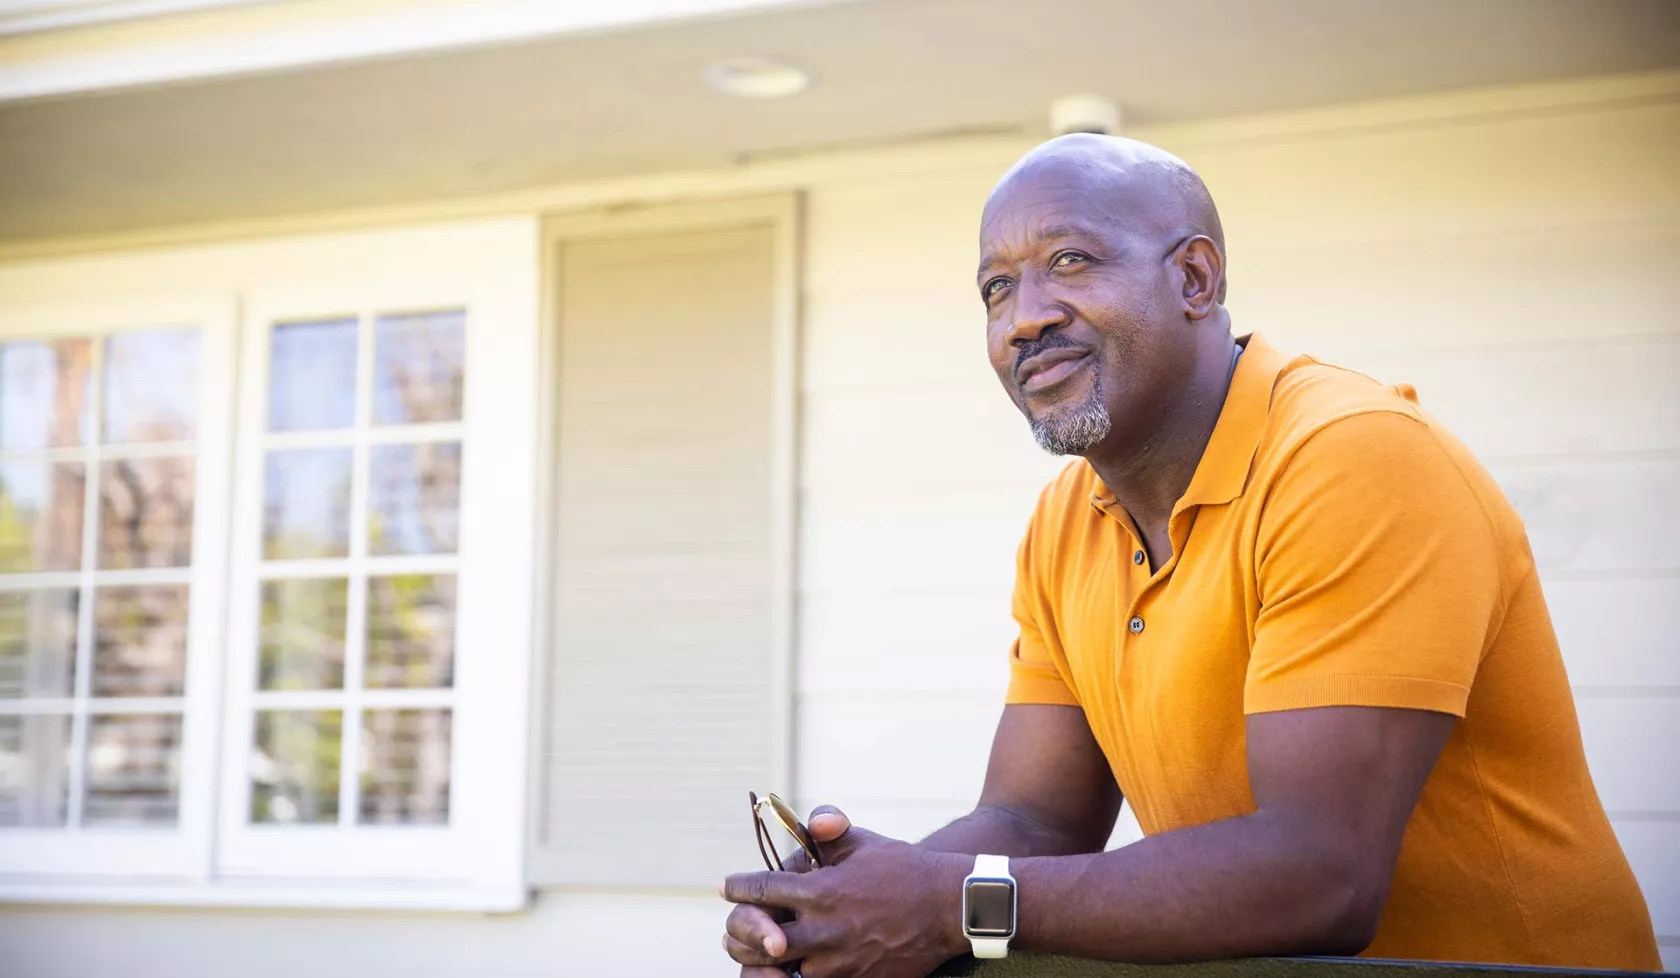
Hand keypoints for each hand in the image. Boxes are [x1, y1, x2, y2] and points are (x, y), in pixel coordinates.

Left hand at [721, 805, 968, 977]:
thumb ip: (826, 830)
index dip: (737, 888)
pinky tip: (789, 969)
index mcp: (820, 891)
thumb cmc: (903, 868)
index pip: (760, 891)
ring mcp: (838, 962)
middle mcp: (823, 930)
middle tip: (732, 928)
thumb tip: (806, 826)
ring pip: (778, 971)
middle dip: (738, 932)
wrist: (947, 907)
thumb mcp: (862, 841)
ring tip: (755, 951)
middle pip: (757, 940)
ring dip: (760, 962)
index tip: (726, 886)